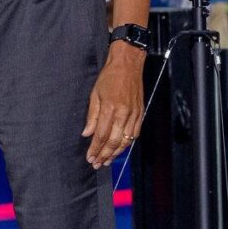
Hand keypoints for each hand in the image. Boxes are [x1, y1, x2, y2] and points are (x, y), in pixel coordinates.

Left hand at [82, 45, 143, 167]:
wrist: (128, 64)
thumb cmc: (109, 76)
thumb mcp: (95, 93)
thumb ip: (92, 116)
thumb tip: (87, 133)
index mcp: (110, 108)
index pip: (101, 135)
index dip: (95, 148)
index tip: (90, 157)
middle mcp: (124, 113)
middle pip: (114, 141)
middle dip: (104, 155)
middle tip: (97, 164)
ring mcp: (134, 114)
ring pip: (126, 140)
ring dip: (116, 153)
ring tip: (107, 161)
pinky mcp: (140, 113)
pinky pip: (135, 134)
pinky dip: (127, 143)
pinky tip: (120, 148)